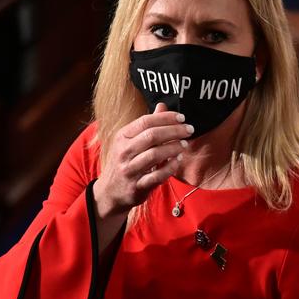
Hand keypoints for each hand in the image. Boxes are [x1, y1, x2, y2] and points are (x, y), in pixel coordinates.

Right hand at [93, 103, 192, 219]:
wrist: (110, 192)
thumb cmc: (125, 162)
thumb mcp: (130, 141)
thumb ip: (147, 124)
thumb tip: (162, 106)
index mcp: (122, 137)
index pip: (145, 121)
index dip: (166, 118)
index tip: (182, 118)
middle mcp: (124, 152)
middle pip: (152, 136)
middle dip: (174, 131)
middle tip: (189, 130)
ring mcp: (129, 170)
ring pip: (154, 155)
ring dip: (173, 148)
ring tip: (185, 145)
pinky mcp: (137, 186)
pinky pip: (156, 176)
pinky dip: (170, 168)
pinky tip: (178, 161)